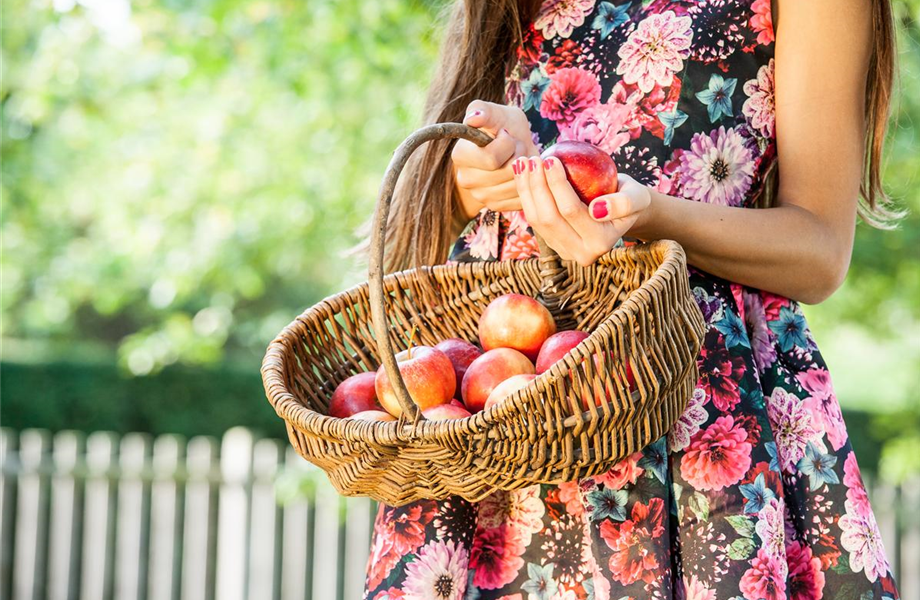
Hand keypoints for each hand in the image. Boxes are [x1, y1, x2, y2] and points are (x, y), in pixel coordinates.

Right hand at [451, 101, 539, 216]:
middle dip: (519, 156)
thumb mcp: (496, 113)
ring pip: (516, 186)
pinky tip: (521, 173)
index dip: (507, 144)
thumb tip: (473, 118)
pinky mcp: (495, 206)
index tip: (506, 134)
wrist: (509, 149)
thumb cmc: (502, 127)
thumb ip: (484, 110)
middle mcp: (465, 180)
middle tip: (516, 146)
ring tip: (518, 158)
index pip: (491, 158)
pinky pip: (521, 197)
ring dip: (525, 170)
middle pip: (506, 173)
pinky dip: (527, 184)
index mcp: (460, 155)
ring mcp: (480, 196)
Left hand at [512, 155, 650, 265]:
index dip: (557, 184)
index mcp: (600, 244)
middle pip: (549, 218)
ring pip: (536, 220)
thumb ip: (625, 203)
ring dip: (526, 190)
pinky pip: (533, 219)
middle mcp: (580, 253)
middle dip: (536, 186)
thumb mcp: (638, 196)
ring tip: (523, 163)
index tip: (551, 159)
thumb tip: (597, 209)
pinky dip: (525, 195)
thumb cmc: (629, 197)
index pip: (571, 211)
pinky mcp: (552, 243)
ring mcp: (563, 251)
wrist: (620, 211)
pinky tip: (522, 174)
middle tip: (533, 159)